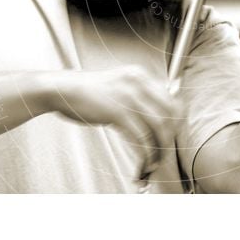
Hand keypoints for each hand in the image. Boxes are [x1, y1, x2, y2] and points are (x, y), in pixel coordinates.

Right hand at [48, 66, 182, 174]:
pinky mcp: (117, 112)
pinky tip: (143, 163)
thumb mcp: (119, 84)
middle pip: (170, 114)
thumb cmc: (89, 91)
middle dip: (171, 138)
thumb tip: (160, 113)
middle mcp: (139, 83)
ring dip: (160, 149)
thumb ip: (139, 95)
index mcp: (141, 75)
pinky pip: (141, 138)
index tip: (172, 137)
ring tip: (154, 162)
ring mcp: (129, 97)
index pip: (173, 99)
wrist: (62, 89)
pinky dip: (145, 154)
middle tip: (164, 153)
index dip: (177, 122)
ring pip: (159, 127)